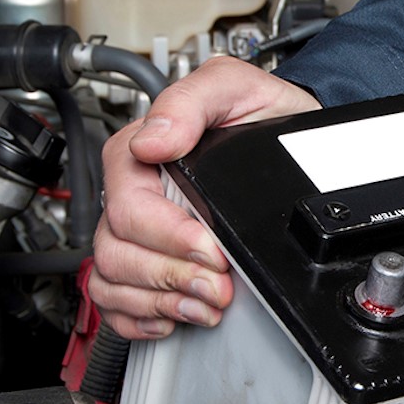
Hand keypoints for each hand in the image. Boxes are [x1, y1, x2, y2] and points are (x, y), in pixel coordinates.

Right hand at [90, 57, 320, 338]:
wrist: (291, 136)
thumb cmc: (262, 112)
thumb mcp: (236, 86)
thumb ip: (192, 101)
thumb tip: (155, 139)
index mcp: (140, 152)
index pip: (128, 207)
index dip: (169, 237)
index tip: (212, 249)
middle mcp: (135, 194)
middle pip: (117, 251)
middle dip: (171, 276)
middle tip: (218, 285)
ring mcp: (139, 230)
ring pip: (112, 280)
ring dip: (161, 301)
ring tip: (207, 302)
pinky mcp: (150, 259)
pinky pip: (116, 301)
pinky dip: (141, 317)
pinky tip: (175, 313)